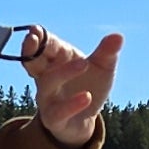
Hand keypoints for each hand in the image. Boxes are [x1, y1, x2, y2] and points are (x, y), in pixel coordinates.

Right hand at [24, 26, 120, 147]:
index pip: (45, 45)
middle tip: (34, 37)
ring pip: (47, 83)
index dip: (38, 37)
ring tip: (84, 64)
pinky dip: (71, 104)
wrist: (86, 119)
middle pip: (33, 61)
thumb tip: (118, 36)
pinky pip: (58, 112)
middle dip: (31, 50)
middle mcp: (47, 77)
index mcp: (57, 60)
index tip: (35, 29)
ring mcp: (48, 98)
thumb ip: (107, 52)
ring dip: (63, 72)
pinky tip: (87, 97)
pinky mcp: (54, 119)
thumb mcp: (103, 68)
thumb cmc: (89, 86)